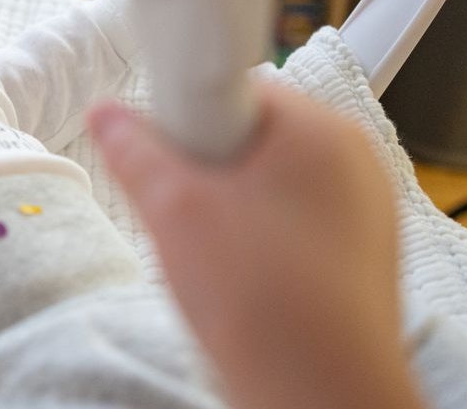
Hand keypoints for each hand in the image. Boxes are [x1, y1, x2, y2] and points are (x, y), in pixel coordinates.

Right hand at [89, 83, 425, 408]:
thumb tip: (108, 115)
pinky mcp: (352, 254)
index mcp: (323, 131)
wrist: (317, 394)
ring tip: (210, 254)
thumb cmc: (267, 303)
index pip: (234, 88)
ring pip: (263, 184)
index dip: (185, 119)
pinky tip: (236, 276)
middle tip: (182, 212)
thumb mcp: (174, 208)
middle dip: (202, 169)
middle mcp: (353, 162)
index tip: (163, 152)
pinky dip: (251, 242)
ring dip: (223, 208)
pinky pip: (284, 224)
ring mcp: (358, 211)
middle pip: (247, 136)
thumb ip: (134, 149)